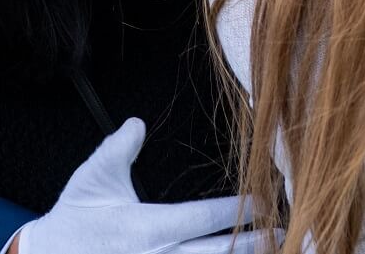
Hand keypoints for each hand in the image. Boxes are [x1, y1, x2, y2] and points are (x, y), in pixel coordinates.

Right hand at [15, 118, 281, 253]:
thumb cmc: (72, 222)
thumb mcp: (93, 179)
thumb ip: (119, 149)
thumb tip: (138, 124)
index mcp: (147, 228)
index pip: (204, 219)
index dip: (238, 210)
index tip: (265, 199)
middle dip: (258, 244)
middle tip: (292, 229)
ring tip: (281, 249)